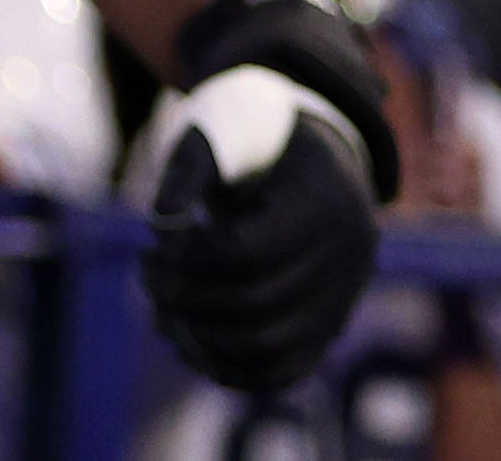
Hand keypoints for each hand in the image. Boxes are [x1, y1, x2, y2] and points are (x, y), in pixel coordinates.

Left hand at [142, 0, 397, 394]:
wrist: (316, 161)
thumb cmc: (260, 143)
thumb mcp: (228, 129)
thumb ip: (193, 163)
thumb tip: (164, 219)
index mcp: (330, 196)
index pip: (246, 253)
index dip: (184, 261)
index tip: (152, 247)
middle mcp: (352, 251)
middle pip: (254, 305)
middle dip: (182, 299)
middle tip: (148, 276)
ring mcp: (347, 293)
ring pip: (266, 348)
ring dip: (199, 342)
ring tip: (164, 313)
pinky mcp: (332, 325)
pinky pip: (281, 371)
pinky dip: (229, 370)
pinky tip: (191, 341)